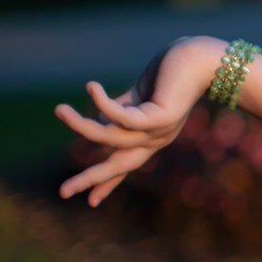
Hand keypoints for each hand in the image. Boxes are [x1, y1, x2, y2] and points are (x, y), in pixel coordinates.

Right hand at [54, 37, 224, 206]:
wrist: (203, 59)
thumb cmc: (171, 74)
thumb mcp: (139, 96)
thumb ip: (119, 109)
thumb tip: (97, 120)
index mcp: (151, 137)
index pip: (125, 165)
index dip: (107, 183)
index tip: (90, 203)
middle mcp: (156, 139)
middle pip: (118, 166)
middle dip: (91, 179)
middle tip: (62, 193)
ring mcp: (160, 131)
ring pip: (110, 137)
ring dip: (80, 124)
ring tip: (58, 109)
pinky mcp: (162, 118)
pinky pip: (123, 117)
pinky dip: (102, 103)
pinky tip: (90, 87)